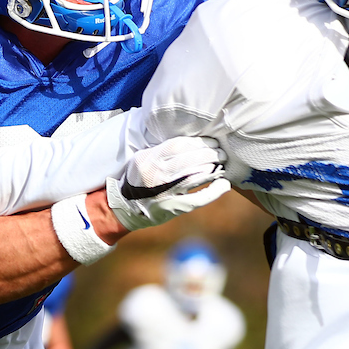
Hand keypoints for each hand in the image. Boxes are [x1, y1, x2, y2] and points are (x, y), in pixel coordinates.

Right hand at [106, 136, 229, 230]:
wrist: (124, 207)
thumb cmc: (136, 180)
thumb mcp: (141, 159)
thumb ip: (161, 151)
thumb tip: (191, 142)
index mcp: (148, 159)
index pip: (178, 146)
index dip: (198, 142)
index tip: (211, 141)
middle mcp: (157, 174)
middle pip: (190, 159)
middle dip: (210, 153)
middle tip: (221, 151)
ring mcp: (165, 192)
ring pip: (196, 176)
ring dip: (213, 168)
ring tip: (222, 163)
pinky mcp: (173, 207)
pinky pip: (198, 198)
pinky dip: (213, 191)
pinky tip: (224, 184)